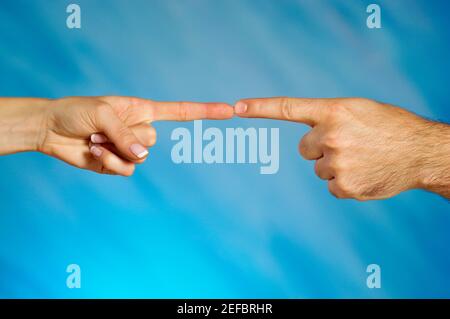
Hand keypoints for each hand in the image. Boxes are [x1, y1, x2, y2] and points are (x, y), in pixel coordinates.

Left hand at [0, 96, 232, 175]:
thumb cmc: (76, 112)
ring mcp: (129, 149)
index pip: (180, 111)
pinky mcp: (117, 165)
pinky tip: (93, 152)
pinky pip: (126, 171)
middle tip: (103, 129)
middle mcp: (139, 129)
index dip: (205, 111)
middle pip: (153, 140)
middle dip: (128, 137)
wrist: (51, 129)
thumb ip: (125, 134)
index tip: (229, 110)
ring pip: (140, 158)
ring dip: (113, 151)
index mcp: (142, 110)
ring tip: (94, 139)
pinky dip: (109, 163)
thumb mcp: (102, 114)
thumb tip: (142, 156)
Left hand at [234, 97, 449, 199]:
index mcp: (334, 111)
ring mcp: (337, 162)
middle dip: (321, 148)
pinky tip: (365, 174)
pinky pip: (331, 186)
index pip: (288, 107)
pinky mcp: (344, 186)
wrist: (421, 152)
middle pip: (304, 148)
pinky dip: (345, 183)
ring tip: (362, 159)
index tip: (237, 107)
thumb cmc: (389, 128)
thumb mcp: (359, 111)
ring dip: (335, 166)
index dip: (260, 108)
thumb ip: (329, 119)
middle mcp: (331, 135)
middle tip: (350, 145)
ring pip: (319, 168)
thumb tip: (306, 140)